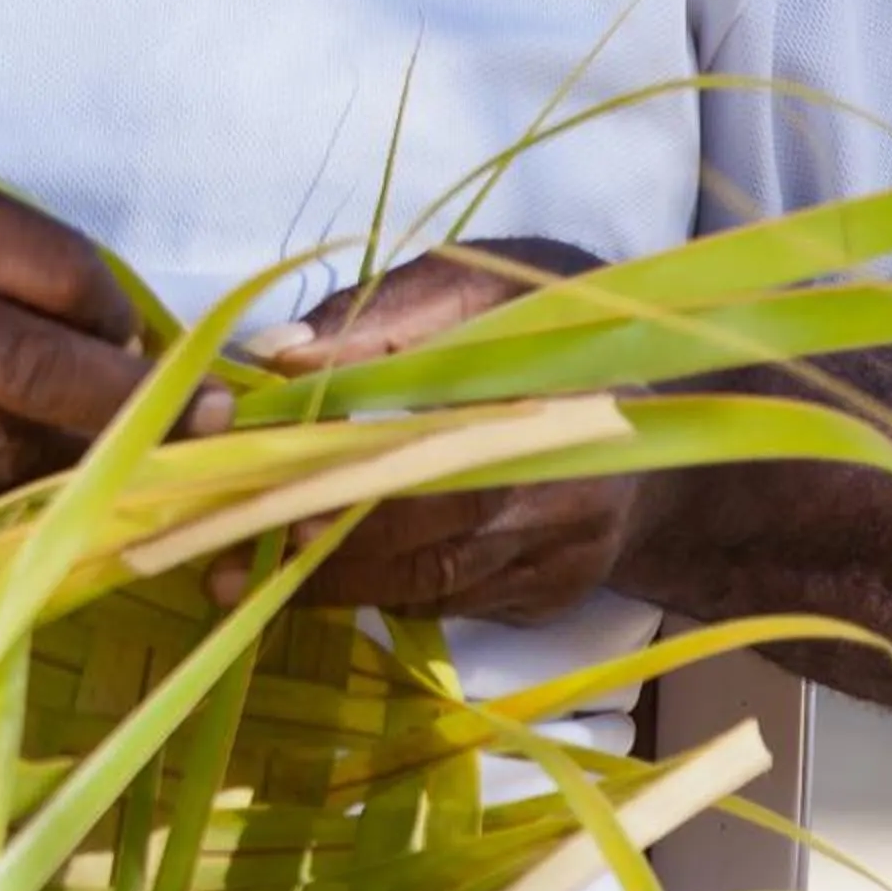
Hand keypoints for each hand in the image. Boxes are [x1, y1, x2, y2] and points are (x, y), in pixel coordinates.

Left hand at [230, 236, 646, 623]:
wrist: (663, 417)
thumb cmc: (547, 330)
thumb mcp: (475, 288)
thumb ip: (379, 320)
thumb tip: (278, 355)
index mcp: (546, 391)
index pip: (434, 436)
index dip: (349, 464)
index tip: (270, 476)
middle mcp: (563, 486)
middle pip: (431, 531)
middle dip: (326, 544)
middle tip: (228, 550)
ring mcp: (563, 554)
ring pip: (436, 581)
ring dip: (338, 582)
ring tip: (246, 574)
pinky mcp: (553, 596)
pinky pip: (454, 601)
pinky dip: (386, 590)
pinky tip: (321, 579)